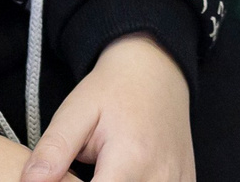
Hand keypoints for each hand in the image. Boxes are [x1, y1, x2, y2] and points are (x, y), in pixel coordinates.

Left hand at [24, 34, 194, 181]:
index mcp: (130, 160)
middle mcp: (160, 176)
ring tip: (105, 169)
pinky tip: (127, 174)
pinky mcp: (186, 180)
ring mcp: (178, 181)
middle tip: (87, 170)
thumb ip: (53, 151)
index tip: (67, 179)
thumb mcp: (76, 111)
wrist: (156, 68)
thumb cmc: (113, 89)